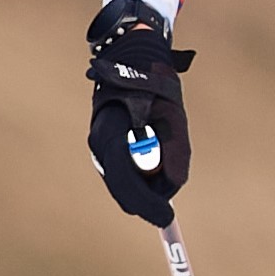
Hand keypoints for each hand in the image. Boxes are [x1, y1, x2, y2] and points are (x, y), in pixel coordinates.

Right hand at [84, 0, 192, 225]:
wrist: (132, 57)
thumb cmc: (154, 82)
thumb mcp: (173, 115)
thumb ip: (175, 151)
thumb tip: (174, 185)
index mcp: (109, 135)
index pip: (124, 182)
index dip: (147, 204)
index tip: (167, 218)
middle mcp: (99, 144)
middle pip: (122, 189)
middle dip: (148, 196)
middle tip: (172, 194)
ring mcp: (100, 147)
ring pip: (124, 182)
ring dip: (147, 181)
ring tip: (163, 145)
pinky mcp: (106, 147)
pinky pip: (124, 172)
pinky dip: (141, 172)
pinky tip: (152, 147)